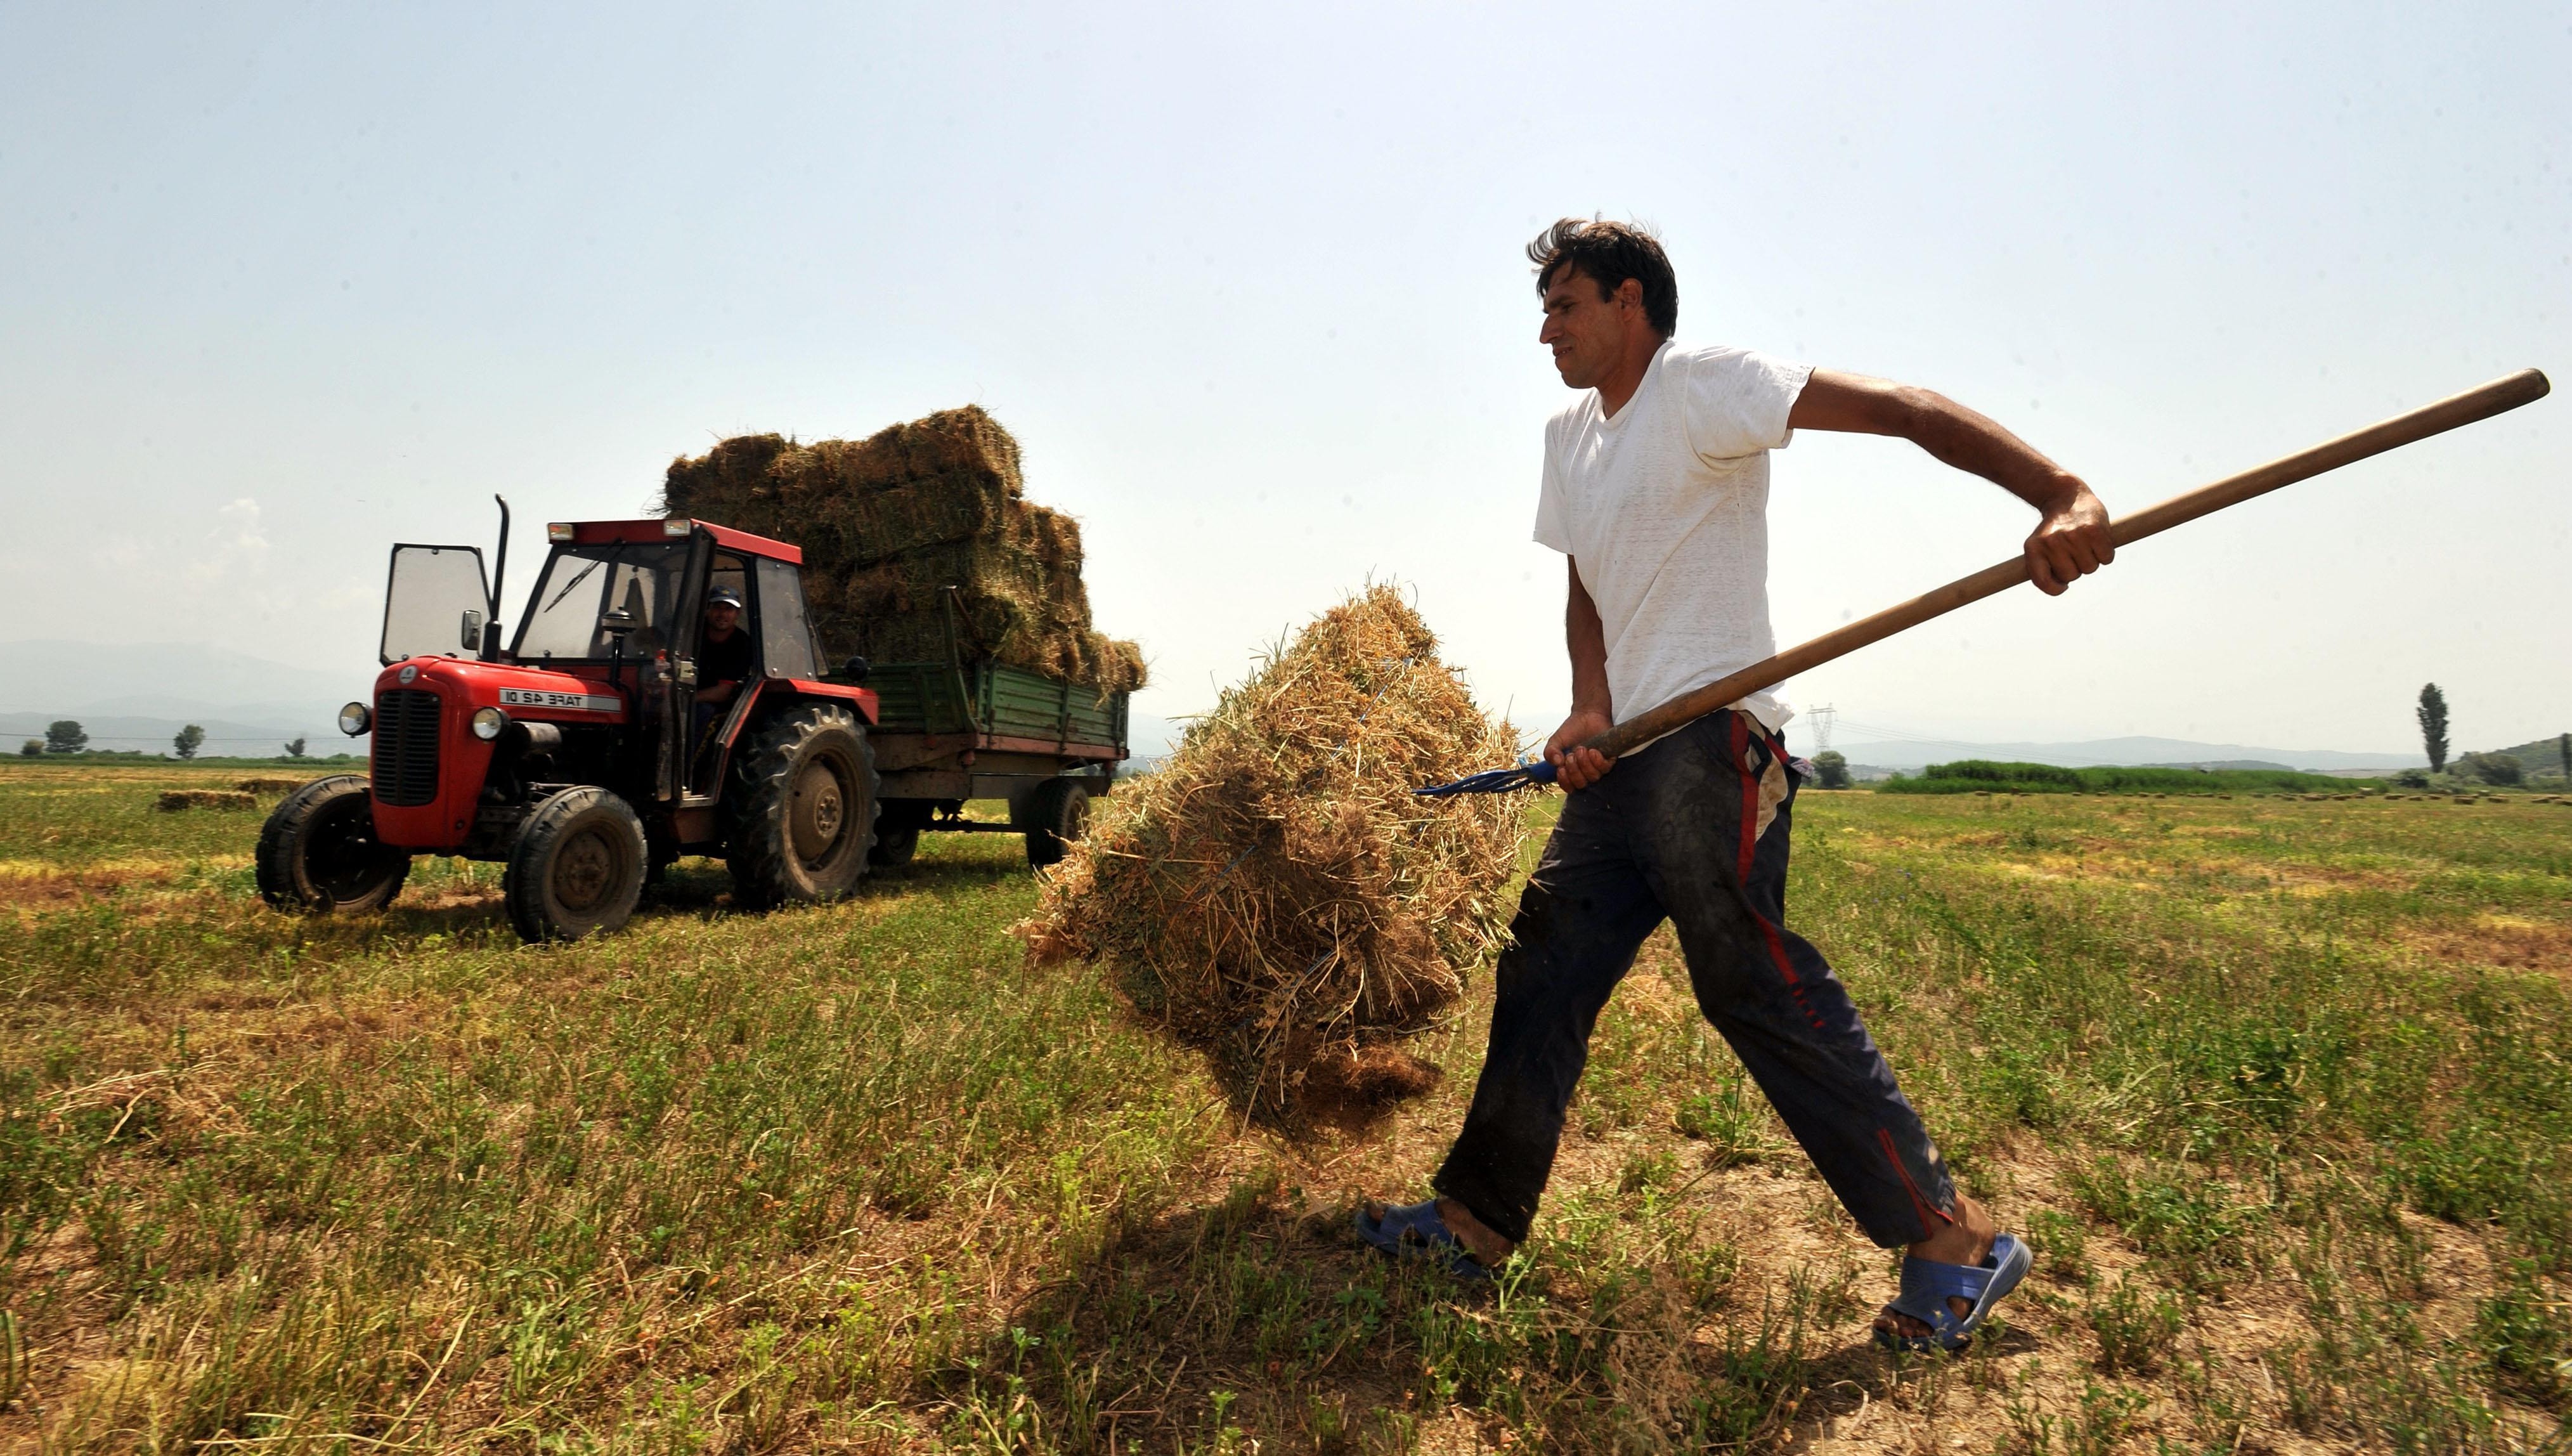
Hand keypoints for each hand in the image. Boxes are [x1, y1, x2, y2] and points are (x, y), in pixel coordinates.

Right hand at [1546, 707, 1615, 789]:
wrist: (1586, 714)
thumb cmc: (1571, 730)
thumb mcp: (1556, 741)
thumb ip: (1550, 752)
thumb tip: (1557, 763)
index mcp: (1571, 770)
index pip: (1569, 787)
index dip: (1565, 782)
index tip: (1561, 769)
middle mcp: (1585, 771)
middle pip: (1581, 784)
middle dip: (1574, 771)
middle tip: (1571, 755)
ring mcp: (1597, 766)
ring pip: (1593, 777)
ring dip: (1585, 765)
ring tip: (1581, 749)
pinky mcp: (1609, 759)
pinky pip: (1605, 768)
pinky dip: (1598, 762)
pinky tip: (1593, 751)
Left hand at [2024, 478, 2113, 594]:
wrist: (2066, 496)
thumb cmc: (2055, 529)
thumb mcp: (2039, 546)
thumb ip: (2043, 569)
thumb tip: (2059, 588)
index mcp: (2034, 548)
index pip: (2044, 582)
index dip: (2055, 588)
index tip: (2062, 585)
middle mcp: (2052, 542)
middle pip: (2072, 576)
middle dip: (2076, 567)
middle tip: (2073, 549)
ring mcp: (2073, 535)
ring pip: (2090, 568)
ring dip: (2091, 559)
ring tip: (2084, 542)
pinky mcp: (2094, 531)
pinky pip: (2106, 558)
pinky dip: (2105, 553)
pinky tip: (2097, 539)